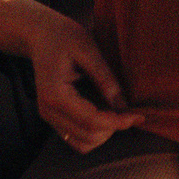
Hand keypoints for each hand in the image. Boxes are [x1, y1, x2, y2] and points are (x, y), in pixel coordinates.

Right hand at [20, 6, 135, 151]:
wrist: (40, 34)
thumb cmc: (63, 36)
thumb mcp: (88, 49)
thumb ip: (105, 78)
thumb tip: (122, 105)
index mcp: (55, 94)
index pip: (91, 121)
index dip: (118, 122)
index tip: (138, 116)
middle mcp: (48, 111)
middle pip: (88, 136)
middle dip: (113, 128)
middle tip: (129, 111)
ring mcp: (48, 116)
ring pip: (82, 143)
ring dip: (103, 134)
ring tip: (115, 113)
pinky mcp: (53, 117)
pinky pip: (75, 138)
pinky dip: (93, 133)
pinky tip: (103, 114)